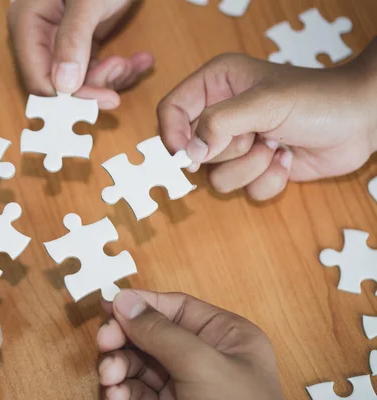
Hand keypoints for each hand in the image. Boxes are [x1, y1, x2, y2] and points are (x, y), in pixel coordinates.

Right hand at [7, 0, 154, 108]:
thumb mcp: (88, 0)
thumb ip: (73, 40)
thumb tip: (63, 85)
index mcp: (28, 23)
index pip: (38, 78)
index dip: (70, 95)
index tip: (106, 97)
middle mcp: (40, 35)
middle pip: (60, 83)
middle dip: (95, 83)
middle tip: (123, 69)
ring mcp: (61, 39)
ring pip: (82, 80)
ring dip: (112, 78)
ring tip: (135, 62)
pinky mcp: (82, 41)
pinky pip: (97, 67)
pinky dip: (120, 70)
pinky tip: (142, 61)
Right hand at [97, 290, 283, 399]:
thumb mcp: (201, 365)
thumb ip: (161, 331)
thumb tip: (126, 300)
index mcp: (226, 337)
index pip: (176, 308)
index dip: (141, 305)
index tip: (108, 308)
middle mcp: (206, 358)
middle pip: (152, 335)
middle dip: (124, 340)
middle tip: (104, 344)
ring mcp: (186, 387)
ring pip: (139, 364)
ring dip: (118, 367)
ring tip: (110, 378)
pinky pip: (137, 392)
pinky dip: (121, 392)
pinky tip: (116, 397)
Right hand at [158, 39, 376, 200]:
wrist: (361, 121)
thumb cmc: (317, 99)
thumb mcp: (264, 102)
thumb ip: (220, 123)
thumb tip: (190, 153)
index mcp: (215, 85)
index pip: (171, 109)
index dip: (172, 134)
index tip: (186, 153)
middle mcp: (220, 115)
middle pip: (192, 150)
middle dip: (227, 151)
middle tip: (255, 135)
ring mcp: (237, 145)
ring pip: (215, 177)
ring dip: (250, 167)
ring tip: (276, 146)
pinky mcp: (254, 169)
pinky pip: (243, 190)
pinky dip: (267, 180)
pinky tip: (287, 158)